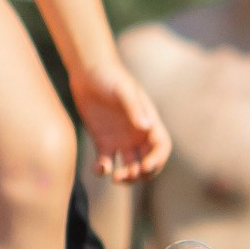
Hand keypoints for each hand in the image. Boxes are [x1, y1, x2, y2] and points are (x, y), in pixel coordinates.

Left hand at [71, 54, 172, 184]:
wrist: (88, 71)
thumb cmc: (110, 76)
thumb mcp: (123, 90)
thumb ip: (134, 108)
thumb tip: (146, 127)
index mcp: (148, 122)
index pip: (161, 147)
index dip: (157, 160)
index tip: (143, 167)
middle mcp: (138, 134)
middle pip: (148, 162)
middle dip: (141, 174)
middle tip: (128, 175)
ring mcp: (121, 140)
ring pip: (130, 167)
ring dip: (126, 177)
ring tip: (115, 177)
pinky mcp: (103, 142)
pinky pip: (107, 163)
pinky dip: (104, 170)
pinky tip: (98, 168)